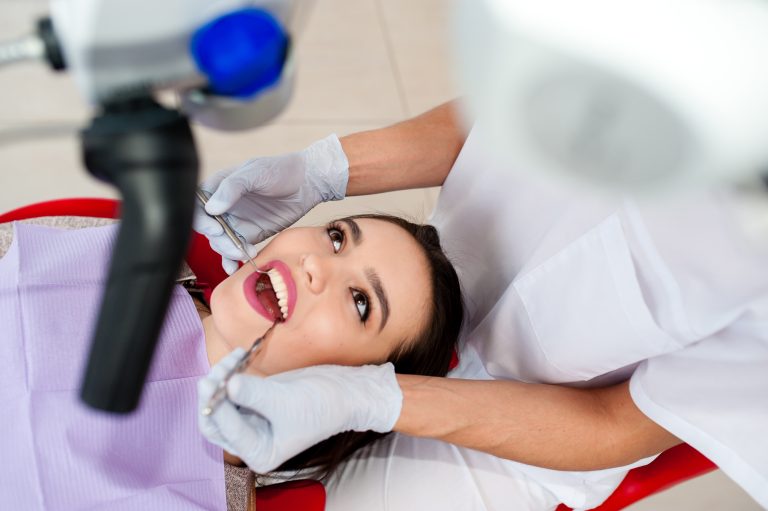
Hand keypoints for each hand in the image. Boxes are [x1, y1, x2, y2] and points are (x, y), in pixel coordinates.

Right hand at [194, 134, 348, 273]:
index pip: (197, 206)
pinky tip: (235, 267)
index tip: (216, 229)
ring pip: (220, 242)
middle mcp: (223, 205)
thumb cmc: (281, 170)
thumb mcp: (255, 172)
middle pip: (207, 228)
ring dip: (228, 251)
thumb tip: (212, 208)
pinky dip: (232, 260)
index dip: (201, 220)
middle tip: (235, 246)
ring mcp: (235, 221)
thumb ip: (232, 187)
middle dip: (219, 240)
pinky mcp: (248, 234)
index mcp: (218, 186)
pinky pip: (234, 250)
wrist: (307, 183)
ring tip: (246, 252)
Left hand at [197, 357, 402, 473]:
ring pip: (221, 401)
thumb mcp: (286, 402)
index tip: (213, 381)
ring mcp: (253, 418)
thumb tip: (228, 383)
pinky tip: (238, 356)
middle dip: (214, 394)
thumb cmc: (323, 405)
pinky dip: (232, 372)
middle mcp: (251, 439)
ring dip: (222, 378)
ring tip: (234, 358)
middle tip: (216, 372)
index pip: (225, 431)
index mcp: (259, 452)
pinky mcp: (257, 399)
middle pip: (215, 420)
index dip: (216, 406)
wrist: (346, 391)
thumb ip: (255, 395)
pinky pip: (233, 388)